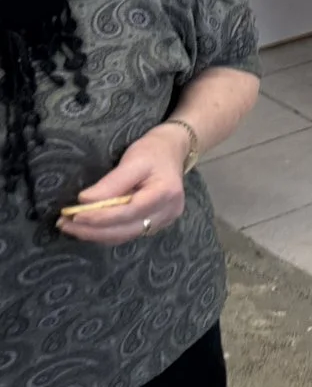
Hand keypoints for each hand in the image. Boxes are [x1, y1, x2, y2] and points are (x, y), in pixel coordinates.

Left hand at [56, 125, 189, 245]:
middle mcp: (168, 211)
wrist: (173, 151)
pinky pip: (127, 233)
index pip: (129, 211)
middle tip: (64, 224)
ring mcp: (164, 221)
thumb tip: (84, 201)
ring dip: (96, 234)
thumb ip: (111, 183)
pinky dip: (106, 233)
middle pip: (126, 229)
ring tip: (70, 227)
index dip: (101, 217)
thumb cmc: (152, 151)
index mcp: (166, 193)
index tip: (74, 216)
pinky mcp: (156, 224)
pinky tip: (89, 228)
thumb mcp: (132, 160)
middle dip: (92, 230)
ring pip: (125, 235)